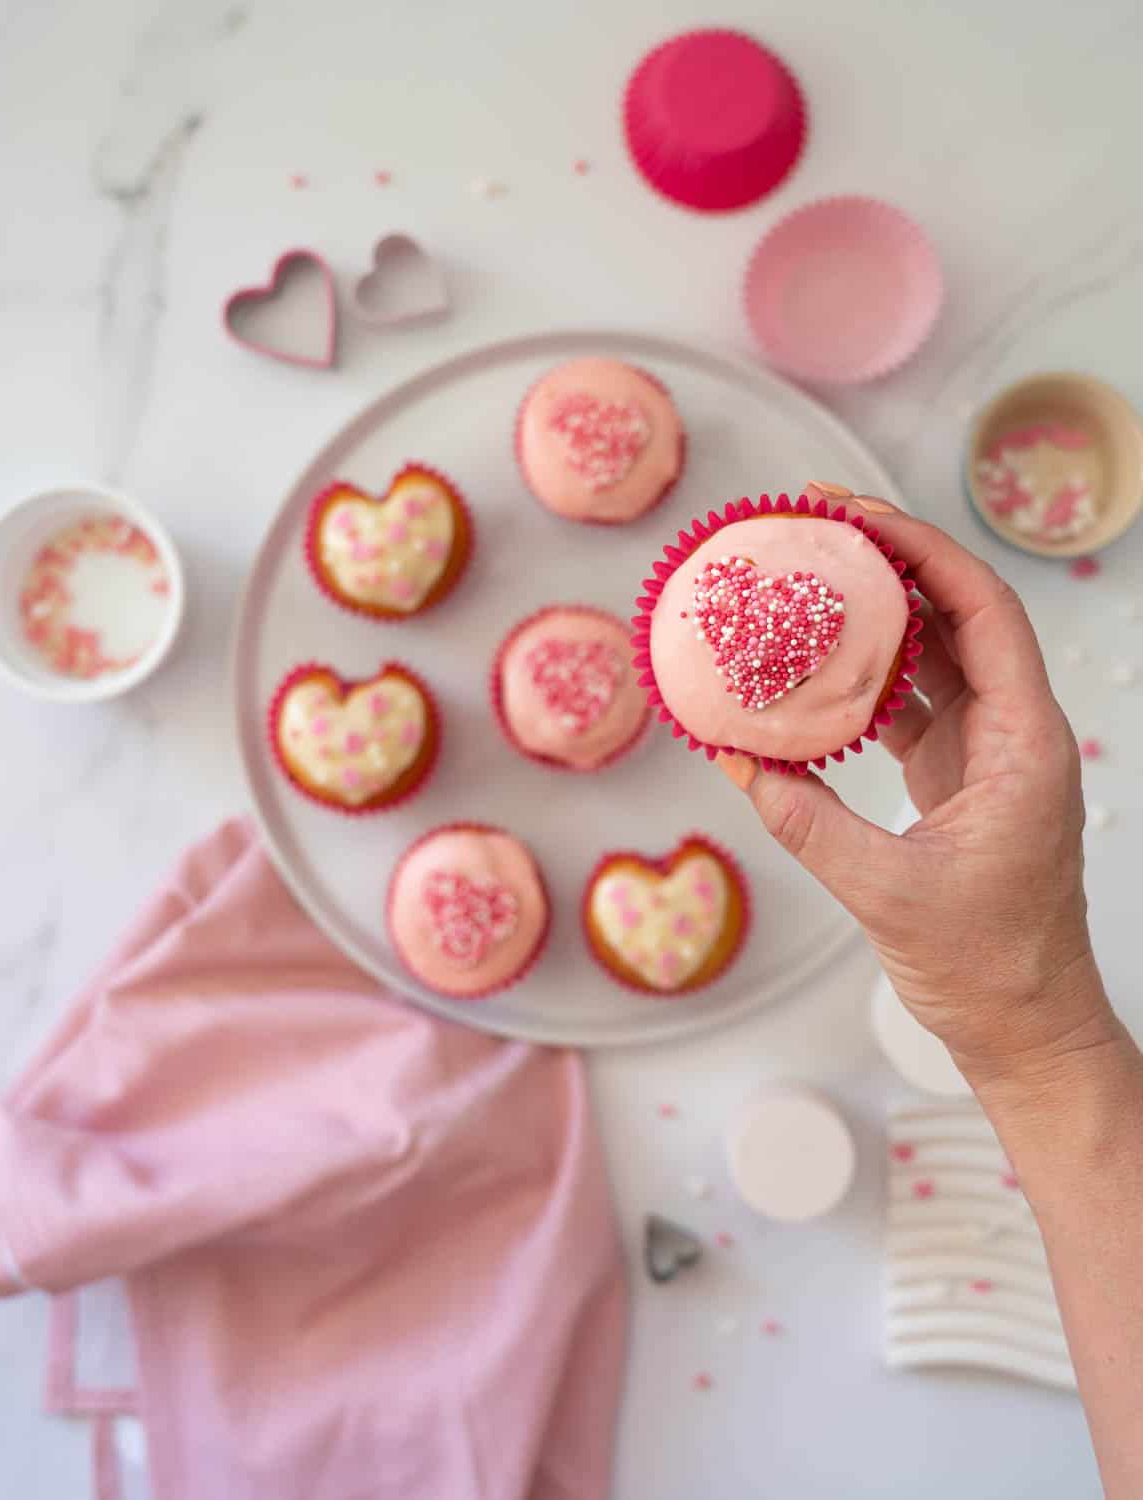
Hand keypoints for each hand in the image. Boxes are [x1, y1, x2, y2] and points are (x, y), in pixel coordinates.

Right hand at [721, 482, 1111, 1085]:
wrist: (1025, 1026)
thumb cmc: (989, 967)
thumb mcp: (886, 892)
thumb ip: (804, 822)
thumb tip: (732, 761)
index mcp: (1024, 744)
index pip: (981, 610)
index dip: (921, 549)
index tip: (854, 514)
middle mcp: (1012, 734)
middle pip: (957, 615)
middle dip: (891, 560)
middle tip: (817, 523)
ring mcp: (984, 755)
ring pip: (932, 656)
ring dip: (876, 614)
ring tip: (810, 575)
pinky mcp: (955, 780)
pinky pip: (908, 708)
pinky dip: (862, 683)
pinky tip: (811, 668)